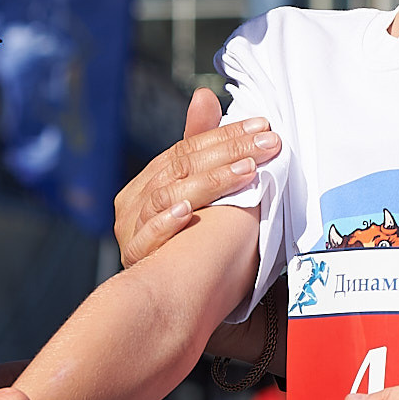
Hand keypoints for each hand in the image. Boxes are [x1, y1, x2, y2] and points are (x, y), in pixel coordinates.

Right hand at [115, 90, 278, 267]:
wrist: (172, 305)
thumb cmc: (190, 244)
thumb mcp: (201, 193)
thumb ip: (202, 148)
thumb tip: (205, 94)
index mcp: (151, 181)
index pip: (188, 148)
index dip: (226, 135)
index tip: (263, 127)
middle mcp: (135, 201)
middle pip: (181, 167)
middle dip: (228, 153)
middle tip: (268, 144)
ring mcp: (131, 229)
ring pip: (167, 196)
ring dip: (209, 183)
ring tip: (245, 172)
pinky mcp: (134, 258)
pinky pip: (146, 238)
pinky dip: (165, 224)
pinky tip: (187, 212)